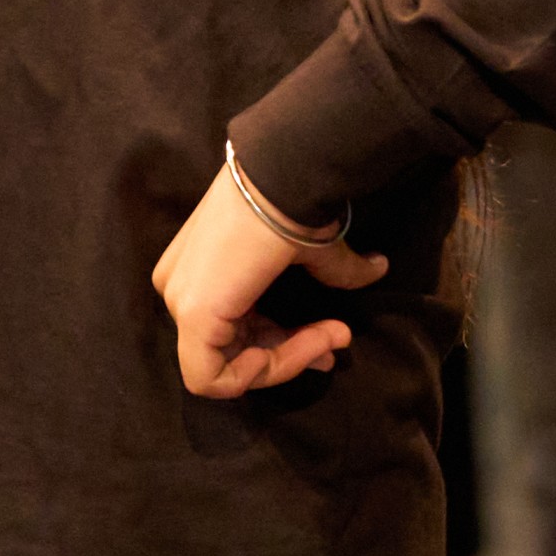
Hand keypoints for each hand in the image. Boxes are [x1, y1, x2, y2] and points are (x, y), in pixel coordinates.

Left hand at [153, 165, 386, 399]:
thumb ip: (332, 270)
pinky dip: (268, 370)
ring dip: (290, 359)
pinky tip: (308, 345)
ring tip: (334, 335)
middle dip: (289, 355)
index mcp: (196, 272)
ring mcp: (181, 303)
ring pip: (227, 369)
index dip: (283, 345)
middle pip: (231, 353)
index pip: (234, 331)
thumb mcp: (310, 246)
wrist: (285, 179)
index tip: (328, 335)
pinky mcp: (192, 315)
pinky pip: (217, 375)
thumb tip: (376, 268)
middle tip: (333, 344)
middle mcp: (179, 289)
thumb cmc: (292, 203)